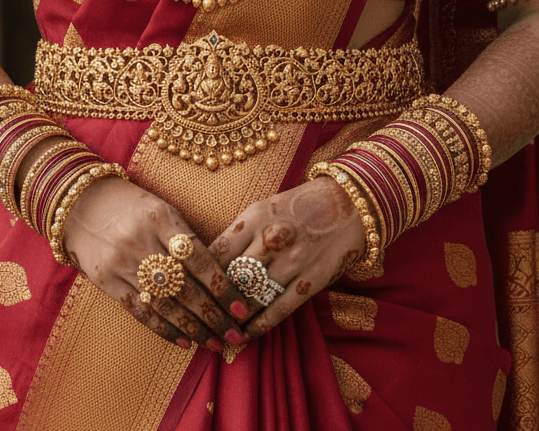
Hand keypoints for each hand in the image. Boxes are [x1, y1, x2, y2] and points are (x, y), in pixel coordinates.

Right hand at [63, 176, 251, 351]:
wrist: (81, 203)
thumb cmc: (132, 206)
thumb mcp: (161, 209)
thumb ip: (185, 237)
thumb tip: (218, 274)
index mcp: (161, 218)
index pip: (200, 260)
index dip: (222, 288)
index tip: (242, 308)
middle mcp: (142, 242)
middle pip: (185, 287)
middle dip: (213, 316)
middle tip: (235, 335)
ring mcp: (122, 263)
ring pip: (164, 304)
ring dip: (193, 329)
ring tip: (215, 343)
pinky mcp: (105, 280)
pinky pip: (139, 310)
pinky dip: (163, 329)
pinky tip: (184, 341)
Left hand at [210, 177, 365, 339]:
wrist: (348, 204)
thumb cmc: (297, 206)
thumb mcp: (262, 209)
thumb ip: (238, 234)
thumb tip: (210, 263)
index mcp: (255, 217)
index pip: (217, 252)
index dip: (201, 275)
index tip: (191, 290)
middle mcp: (272, 239)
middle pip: (233, 278)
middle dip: (214, 301)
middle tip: (199, 318)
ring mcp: (292, 261)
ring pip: (253, 297)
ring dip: (234, 318)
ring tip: (219, 330)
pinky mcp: (311, 280)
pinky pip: (279, 309)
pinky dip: (260, 325)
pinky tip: (247, 334)